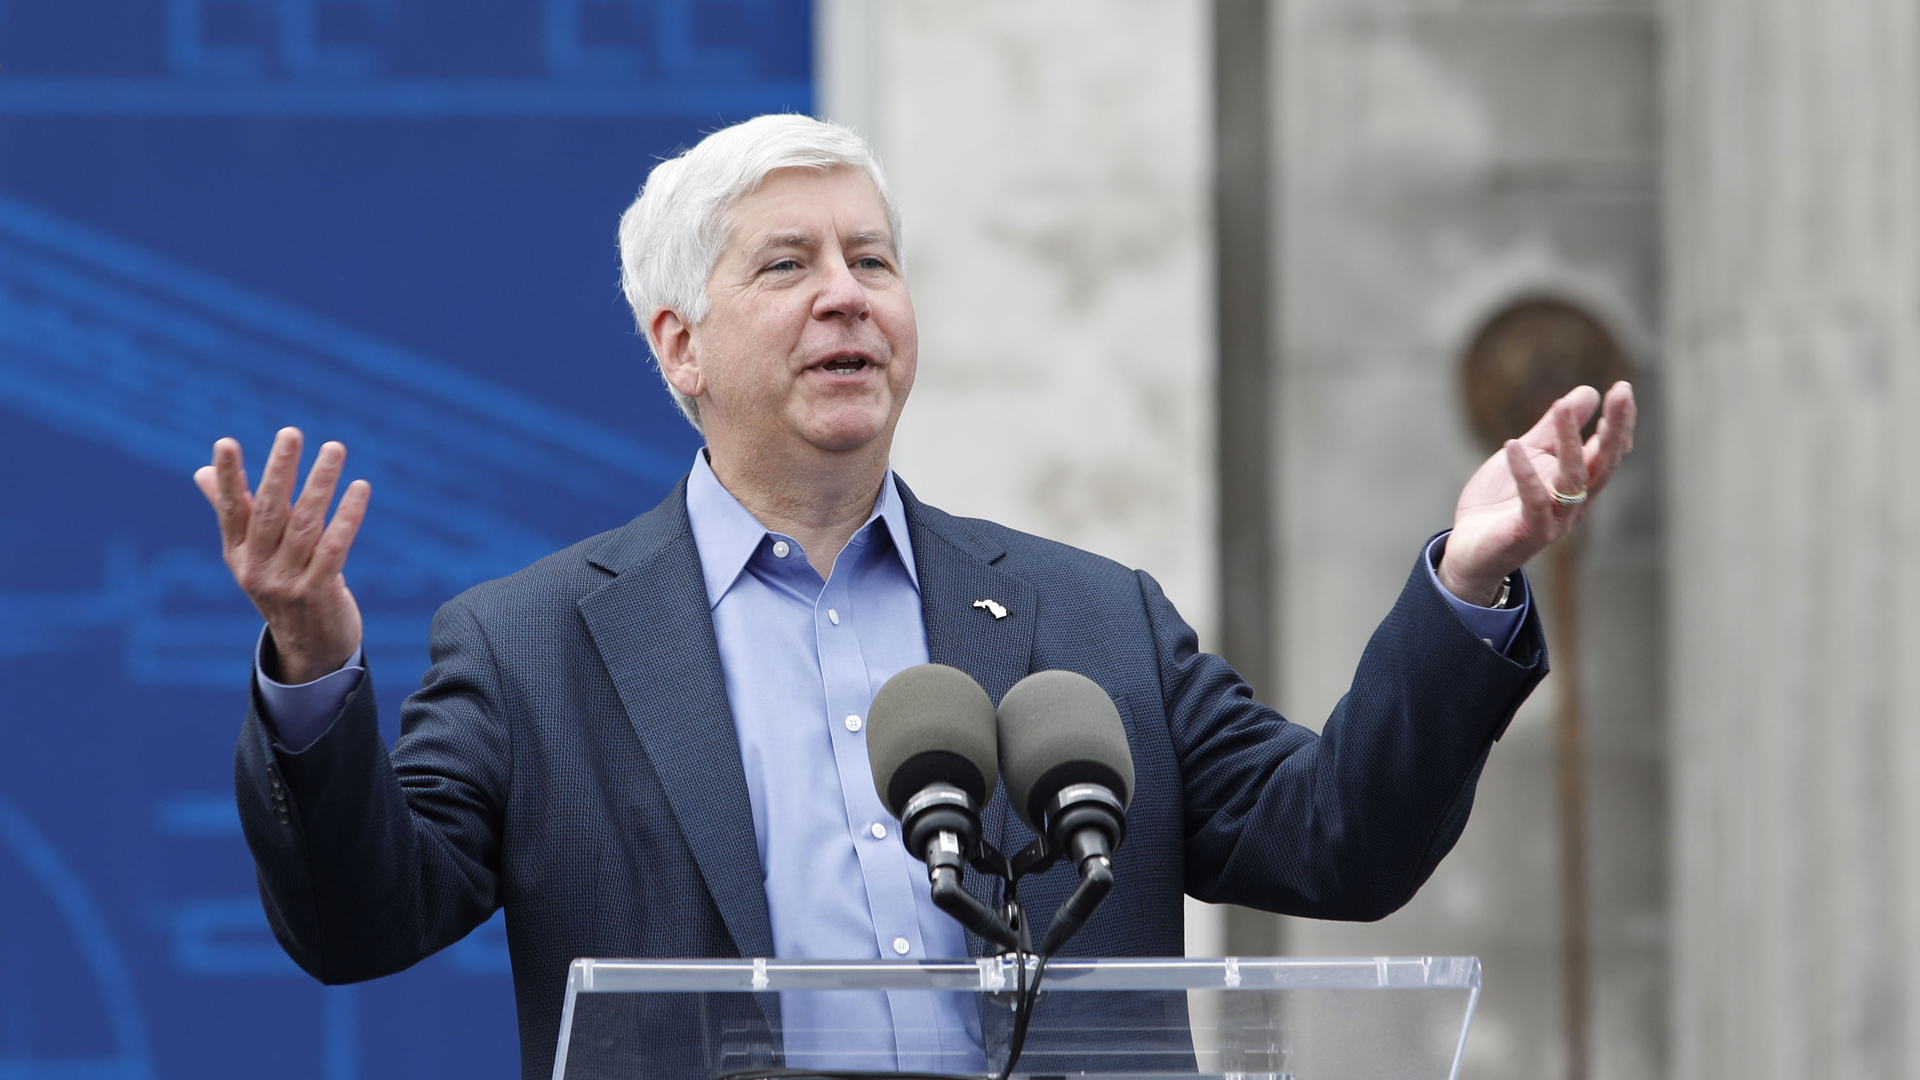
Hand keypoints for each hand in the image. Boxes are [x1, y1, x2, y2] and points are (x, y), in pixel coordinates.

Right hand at [194, 428, 369, 683]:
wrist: (309, 648)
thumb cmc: (281, 588)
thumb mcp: (251, 555)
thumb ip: (233, 512)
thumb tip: (203, 471)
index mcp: (237, 553)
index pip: (230, 509)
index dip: (228, 477)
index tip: (224, 443)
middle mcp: (256, 567)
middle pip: (268, 512)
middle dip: (279, 470)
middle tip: (290, 433)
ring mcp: (286, 582)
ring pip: (305, 525)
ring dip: (320, 484)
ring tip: (334, 449)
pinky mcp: (318, 593)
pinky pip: (334, 548)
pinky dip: (347, 517)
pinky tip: (359, 489)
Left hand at [1437, 381, 1636, 604]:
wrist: (1469, 551)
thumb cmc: (1500, 503)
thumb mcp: (1528, 456)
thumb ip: (1554, 429)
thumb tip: (1588, 393)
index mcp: (1577, 484)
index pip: (1608, 452)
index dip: (1619, 423)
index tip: (1623, 389)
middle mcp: (1574, 503)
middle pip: (1603, 464)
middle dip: (1615, 428)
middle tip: (1622, 393)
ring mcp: (1555, 520)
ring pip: (1572, 480)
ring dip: (1570, 442)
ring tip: (1561, 406)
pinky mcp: (1529, 533)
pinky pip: (1533, 501)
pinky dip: (1524, 473)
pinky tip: (1512, 445)